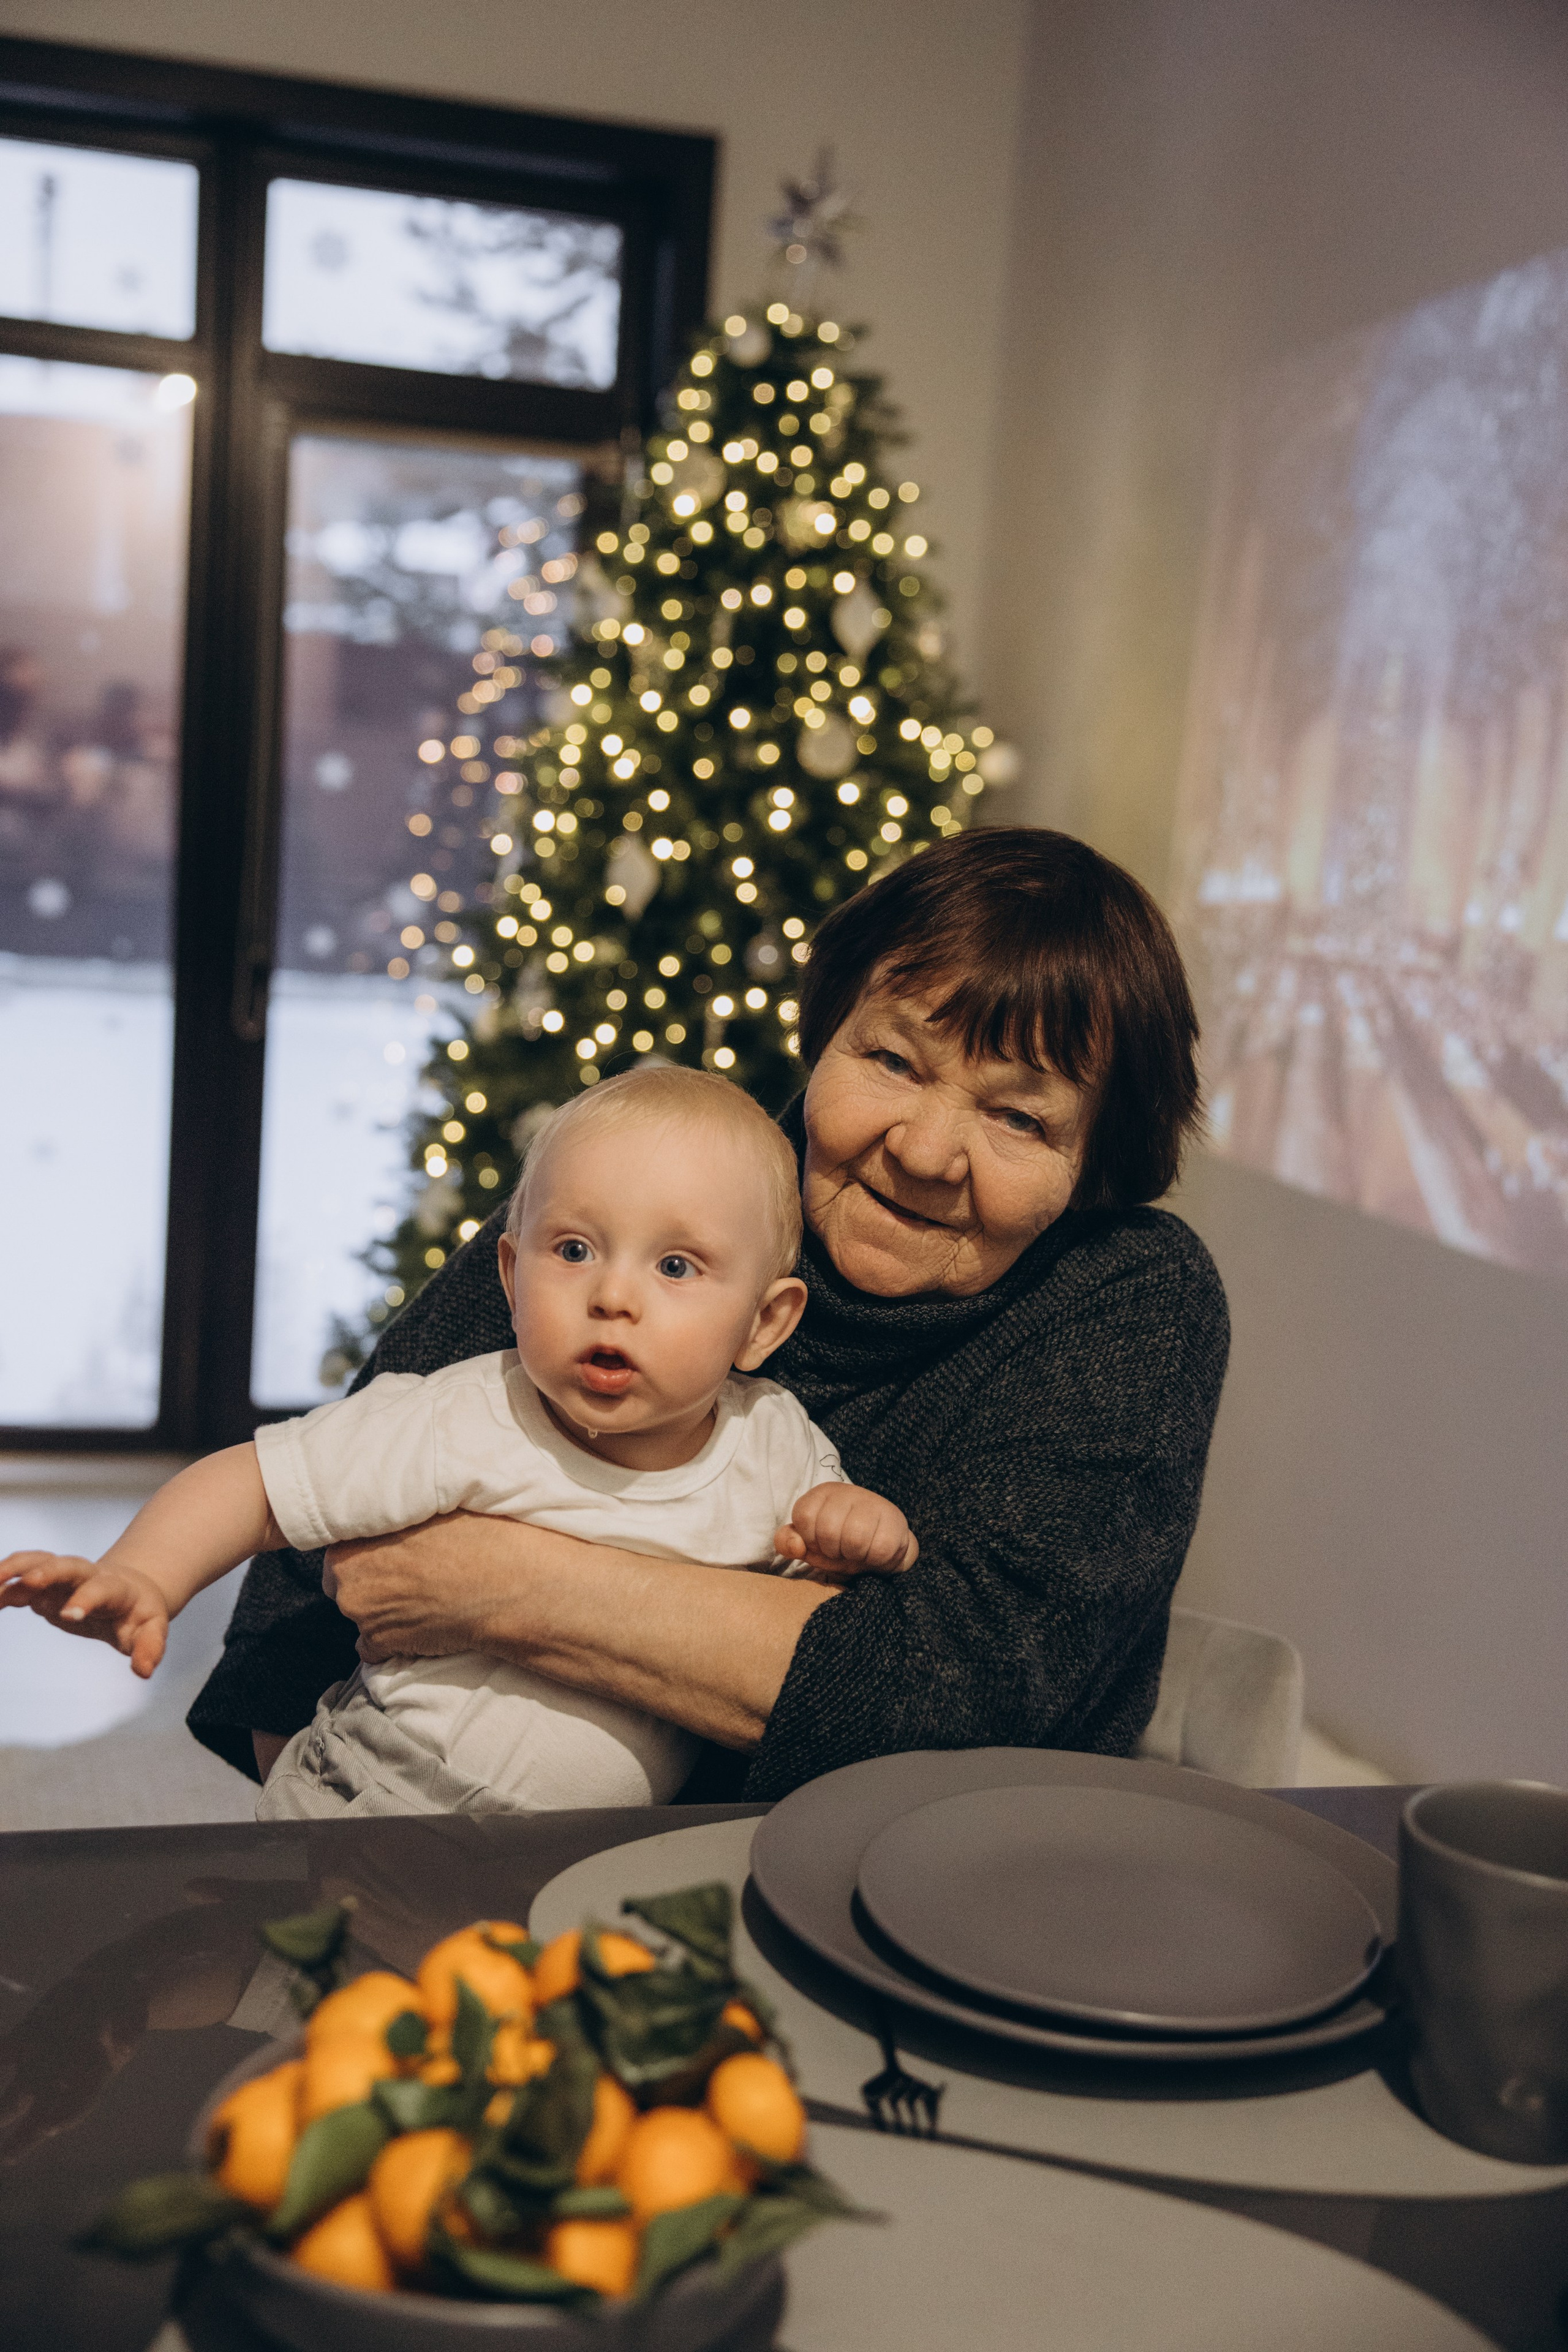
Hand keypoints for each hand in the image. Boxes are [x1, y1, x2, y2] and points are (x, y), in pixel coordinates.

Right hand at [0, 1551, 169, 1676]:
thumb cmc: (140, 1614)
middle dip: (47, 1571)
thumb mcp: (152, 1630)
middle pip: (66, 1565)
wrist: (129, 1590)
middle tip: (27, 1583)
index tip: (68, 1615)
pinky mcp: (43, 1585)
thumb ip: (150, 1647)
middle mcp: (86, 1575)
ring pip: (37, 1562)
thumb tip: (144, 1671)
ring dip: (13, 1569)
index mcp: (115, 1588)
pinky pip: (19, 1577)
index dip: (85, 1599)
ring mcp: (62, 1577)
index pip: (100, 1589)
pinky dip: (2, 1583)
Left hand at [325, 1511, 521, 1662]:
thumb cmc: (474, 1537)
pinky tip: (420, 1626)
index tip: (392, 1552)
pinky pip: (372, 1647)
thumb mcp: (430, 1507)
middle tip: (409, 1576)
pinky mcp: (380, 1644)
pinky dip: (391, 1641)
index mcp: (353, 1537)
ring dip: (383, 1611)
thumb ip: (399, 1514)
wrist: (502, 1583)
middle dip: (371, 1581)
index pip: (342, 1547)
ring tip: (422, 1601)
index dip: (369, 1550)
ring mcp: (362, 1615)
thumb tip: (396, 1513)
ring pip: (361, 1613)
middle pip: (346, 1582)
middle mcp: (346, 1578)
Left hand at [773, 1484, 919, 1581]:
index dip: (811, 1539)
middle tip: (842, 1549)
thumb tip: (795, 1545)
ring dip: (855, 1556)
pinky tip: (875, 1553)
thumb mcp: (810, 1544)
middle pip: (829, 1530)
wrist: (882, 1546)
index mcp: (822, 1494)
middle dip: (833, 1551)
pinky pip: (880, 1550)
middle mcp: (847, 1492)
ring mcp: (874, 1503)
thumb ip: (789, 1542)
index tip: (821, 1542)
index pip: (804, 1516)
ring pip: (855, 1540)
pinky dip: (875, 1560)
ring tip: (858, 1551)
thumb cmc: (840, 1545)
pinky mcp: (895, 1520)